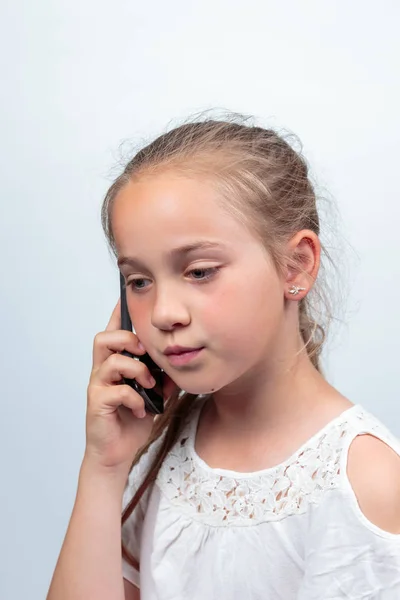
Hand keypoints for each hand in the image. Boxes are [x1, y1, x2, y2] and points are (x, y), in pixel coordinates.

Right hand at [84, 299, 176, 471]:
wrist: (117, 452)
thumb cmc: (132, 420)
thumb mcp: (154, 395)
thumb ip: (162, 377)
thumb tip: (177, 364)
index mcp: (115, 365)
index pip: (114, 332)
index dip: (119, 314)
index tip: (126, 296)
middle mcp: (102, 371)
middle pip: (103, 338)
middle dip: (128, 339)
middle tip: (145, 352)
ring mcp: (98, 387)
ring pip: (111, 361)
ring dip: (136, 370)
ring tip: (149, 384)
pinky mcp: (97, 403)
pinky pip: (116, 391)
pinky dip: (134, 397)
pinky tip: (142, 409)